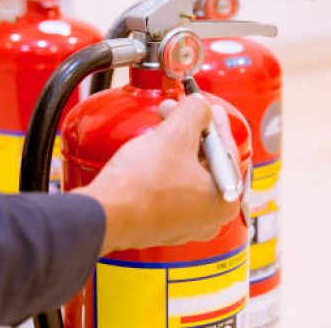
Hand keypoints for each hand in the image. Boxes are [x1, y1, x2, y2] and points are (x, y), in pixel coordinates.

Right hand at [74, 94, 240, 254]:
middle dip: (189, 132)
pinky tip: (149, 154)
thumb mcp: (175, 135)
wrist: (104, 214)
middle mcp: (209, 218)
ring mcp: (184, 224)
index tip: (207, 107)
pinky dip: (163, 167)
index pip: (226, 151)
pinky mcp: (160, 225)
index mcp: (224, 200)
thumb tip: (201, 105)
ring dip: (174, 147)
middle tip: (176, 112)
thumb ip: (195, 112)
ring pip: (186, 174)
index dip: (214, 122)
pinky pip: (169, 189)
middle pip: (206, 162)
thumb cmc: (142, 186)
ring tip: (159, 130)